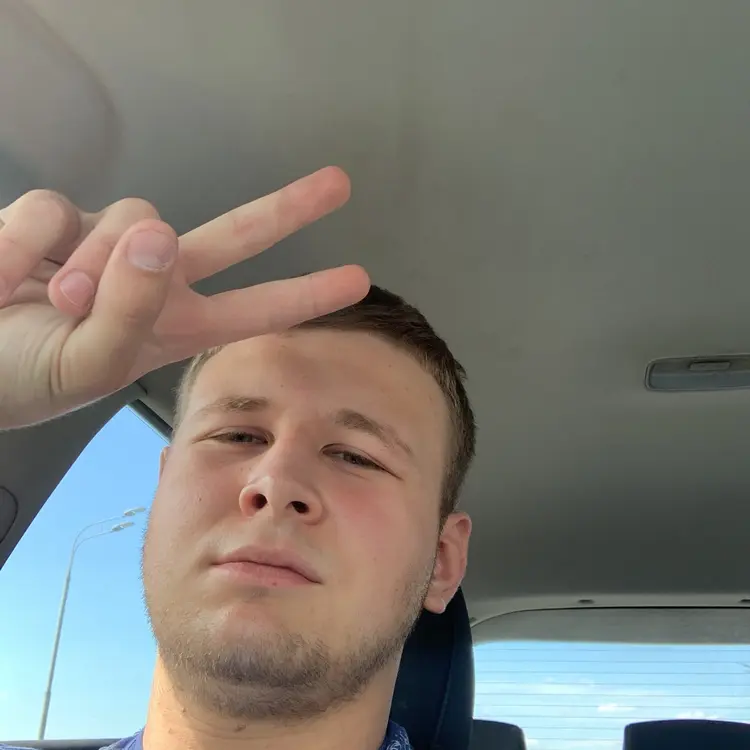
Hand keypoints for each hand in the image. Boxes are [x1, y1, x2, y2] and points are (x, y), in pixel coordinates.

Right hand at [0, 167, 368, 428]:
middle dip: (286, 209)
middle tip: (340, 184)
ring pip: (134, 220)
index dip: (305, 294)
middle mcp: (156, 281)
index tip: (356, 279)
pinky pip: (58, 209)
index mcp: (177, 326)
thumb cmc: (25, 377)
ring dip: (94, 265)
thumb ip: (130, 307)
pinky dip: (29, 246)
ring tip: (55, 303)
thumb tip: (158, 234)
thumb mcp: (89, 362)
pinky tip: (7, 276)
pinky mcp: (60, 219)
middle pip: (234, 235)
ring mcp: (111, 246)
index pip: (254, 308)